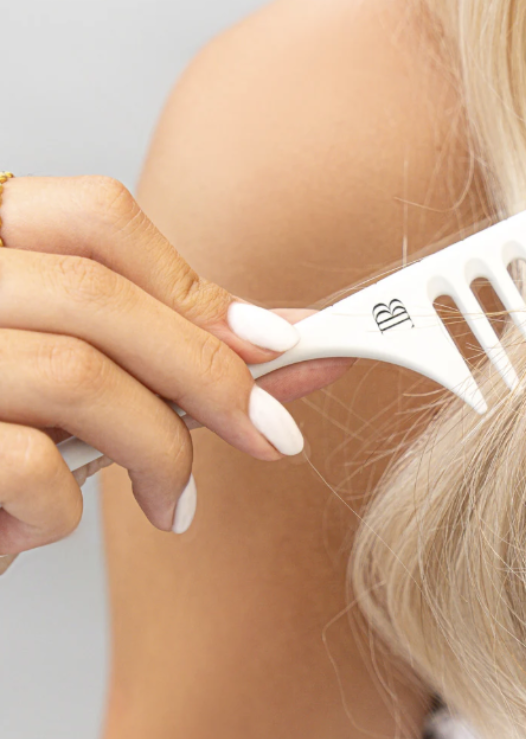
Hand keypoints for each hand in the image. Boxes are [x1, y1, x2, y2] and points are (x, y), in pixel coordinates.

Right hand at [0, 175, 351, 558]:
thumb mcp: (73, 360)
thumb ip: (170, 337)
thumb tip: (286, 335)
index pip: (100, 217)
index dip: (194, 282)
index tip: (275, 343)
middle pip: (103, 298)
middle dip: (210, 373)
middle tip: (271, 435)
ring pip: (78, 376)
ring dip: (159, 450)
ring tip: (174, 501)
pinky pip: (26, 463)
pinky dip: (63, 508)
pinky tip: (48, 521)